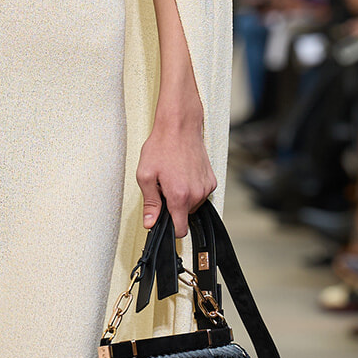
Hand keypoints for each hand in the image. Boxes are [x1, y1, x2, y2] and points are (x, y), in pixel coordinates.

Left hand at [136, 106, 217, 235]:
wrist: (179, 126)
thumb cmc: (162, 146)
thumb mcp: (145, 175)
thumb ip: (150, 203)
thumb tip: (150, 223)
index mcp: (179, 196)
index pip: (181, 230)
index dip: (171, 228)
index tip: (164, 221)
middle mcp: (196, 194)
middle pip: (185, 215)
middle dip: (174, 206)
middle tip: (164, 187)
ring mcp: (206, 187)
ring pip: (193, 205)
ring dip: (182, 197)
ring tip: (173, 177)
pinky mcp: (211, 180)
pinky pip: (200, 193)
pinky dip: (192, 188)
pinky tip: (183, 174)